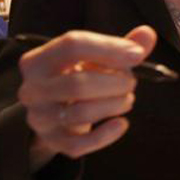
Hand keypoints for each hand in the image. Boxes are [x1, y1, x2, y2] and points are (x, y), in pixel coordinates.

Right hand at [17, 26, 155, 166]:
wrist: (57, 111)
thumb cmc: (79, 76)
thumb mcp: (95, 58)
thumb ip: (121, 46)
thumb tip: (147, 34)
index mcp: (39, 60)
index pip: (72, 45)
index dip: (109, 48)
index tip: (137, 55)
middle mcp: (32, 88)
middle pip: (77, 84)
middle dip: (115, 83)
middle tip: (131, 83)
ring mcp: (39, 117)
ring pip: (81, 113)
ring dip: (115, 105)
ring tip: (126, 100)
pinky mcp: (52, 141)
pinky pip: (80, 144)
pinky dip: (107, 135)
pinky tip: (121, 124)